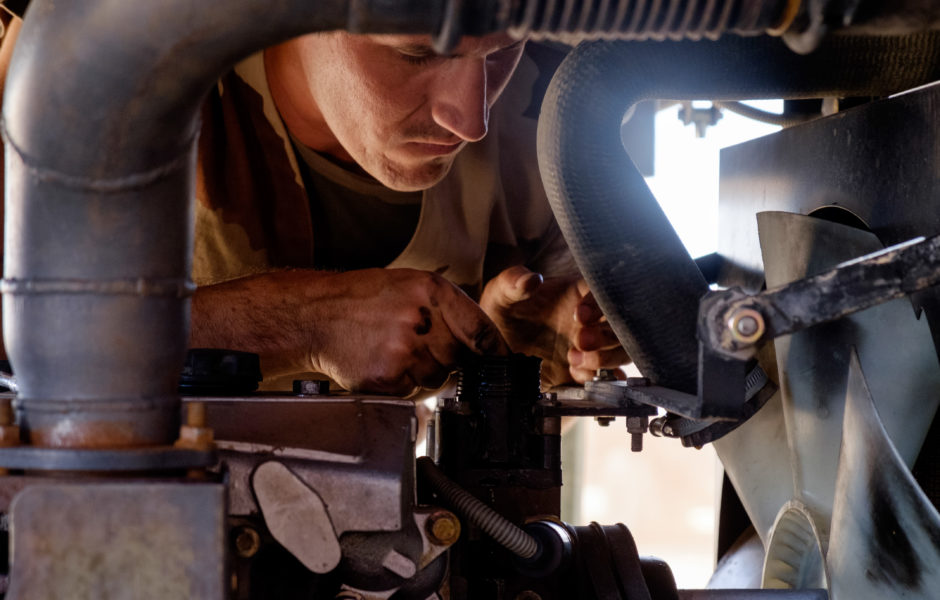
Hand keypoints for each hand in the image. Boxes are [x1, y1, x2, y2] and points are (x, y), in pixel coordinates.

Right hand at [191, 268, 507, 394]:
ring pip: (436, 378)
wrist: (314, 315)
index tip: (504, 364)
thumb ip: (446, 308)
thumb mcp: (408, 285)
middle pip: (459, 358)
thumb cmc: (361, 299)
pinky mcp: (387, 377)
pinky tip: (383, 364)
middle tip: (421, 347)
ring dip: (424, 373)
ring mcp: (402, 350)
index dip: (497, 352)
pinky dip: (402, 384)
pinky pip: (411, 391)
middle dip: (448, 358)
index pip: (480, 329)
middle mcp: (419, 319)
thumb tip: (483, 342)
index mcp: (429, 291)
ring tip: (396, 352)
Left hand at [479, 266, 629, 386]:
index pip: (604, 291)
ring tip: (574, 360)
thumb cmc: (501, 313)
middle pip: (622, 323)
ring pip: (621, 349)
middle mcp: (591, 319)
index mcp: (578, 293)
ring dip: (606, 357)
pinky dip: (597, 376)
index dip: (599, 303)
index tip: (580, 315)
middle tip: (581, 341)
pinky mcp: (585, 369)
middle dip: (607, 334)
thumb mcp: (500, 294)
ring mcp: (591, 345)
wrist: (493, 351)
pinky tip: (574, 374)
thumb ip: (512, 283)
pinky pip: (607, 375)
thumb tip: (531, 279)